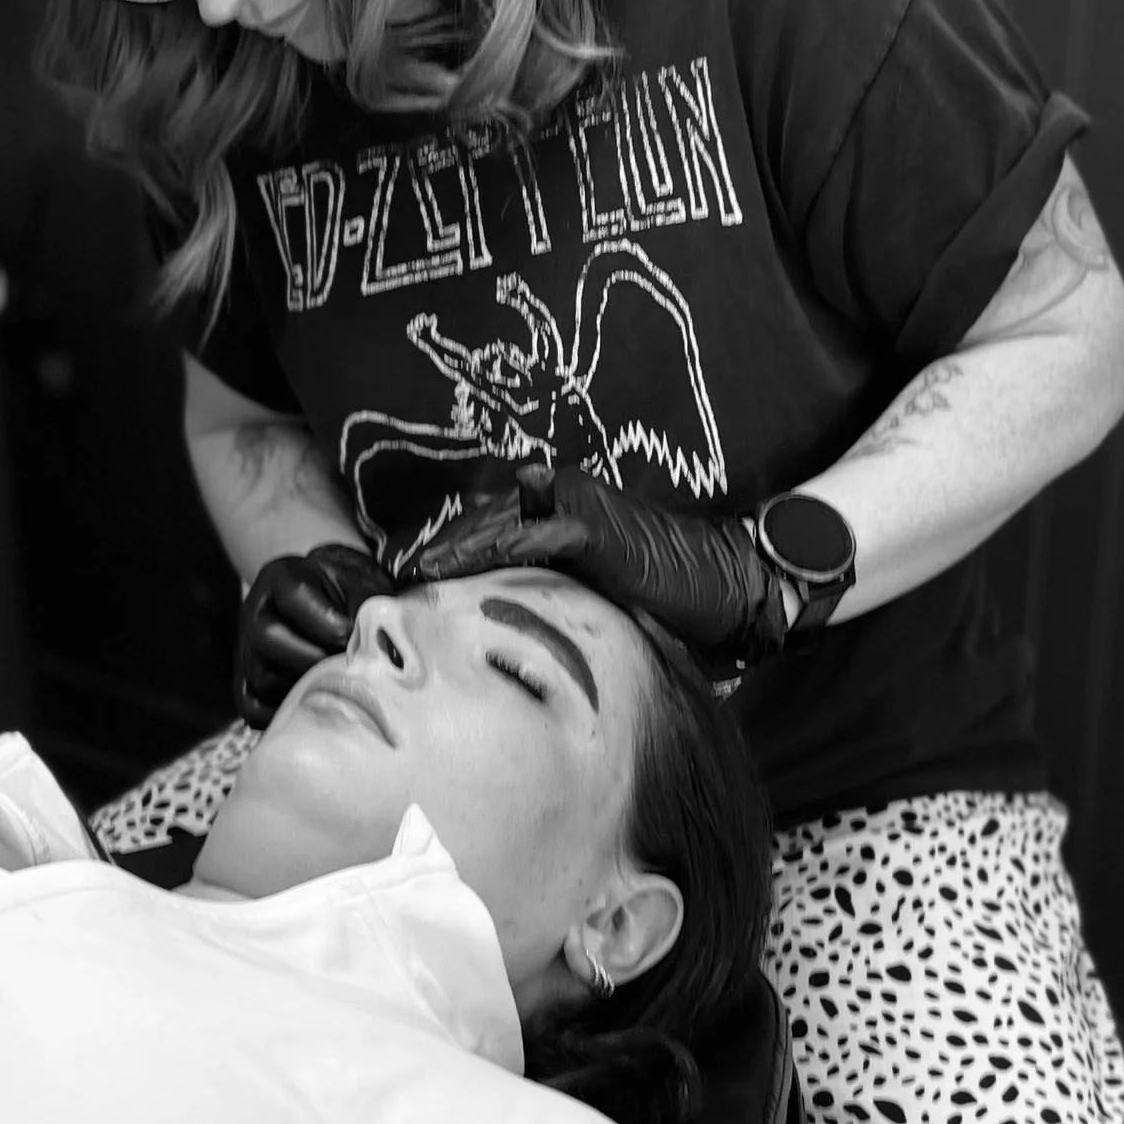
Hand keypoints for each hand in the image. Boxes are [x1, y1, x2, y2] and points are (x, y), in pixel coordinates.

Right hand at [234, 545, 394, 727]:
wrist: (330, 600)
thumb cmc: (348, 591)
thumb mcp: (360, 581)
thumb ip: (366, 604)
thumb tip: (375, 646)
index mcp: (281, 577)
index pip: (295, 596)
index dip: (328, 623)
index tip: (353, 638)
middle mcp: (255, 612)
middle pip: (268, 638)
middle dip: (314, 659)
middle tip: (346, 669)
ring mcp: (246, 650)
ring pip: (264, 679)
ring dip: (303, 688)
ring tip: (337, 688)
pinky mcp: (246, 683)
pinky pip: (253, 709)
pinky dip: (283, 714)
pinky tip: (314, 706)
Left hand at [410, 464, 788, 669]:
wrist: (720, 582)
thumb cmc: (663, 595)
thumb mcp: (595, 593)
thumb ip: (553, 593)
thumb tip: (509, 622)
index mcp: (560, 516)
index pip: (491, 525)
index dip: (452, 546)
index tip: (413, 570)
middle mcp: (563, 502)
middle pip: (487, 521)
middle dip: (446, 547)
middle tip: (403, 572)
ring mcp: (579, 510)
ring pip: (503, 525)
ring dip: (461, 546)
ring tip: (423, 568)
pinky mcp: (596, 531)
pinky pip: (541, 538)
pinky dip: (508, 549)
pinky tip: (473, 565)